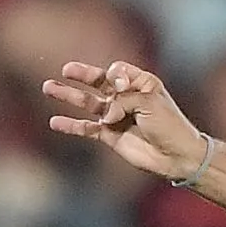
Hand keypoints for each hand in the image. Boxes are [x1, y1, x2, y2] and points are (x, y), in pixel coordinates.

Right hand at [42, 60, 208, 181]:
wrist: (177, 156)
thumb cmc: (169, 125)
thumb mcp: (149, 102)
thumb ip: (122, 100)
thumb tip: (104, 114)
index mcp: (140, 84)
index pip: (117, 72)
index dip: (113, 75)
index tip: (118, 85)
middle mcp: (126, 98)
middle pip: (98, 83)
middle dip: (81, 75)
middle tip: (65, 70)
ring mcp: (116, 116)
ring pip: (88, 103)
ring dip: (69, 96)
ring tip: (48, 87)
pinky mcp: (110, 135)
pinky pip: (87, 128)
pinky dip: (71, 125)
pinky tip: (55, 122)